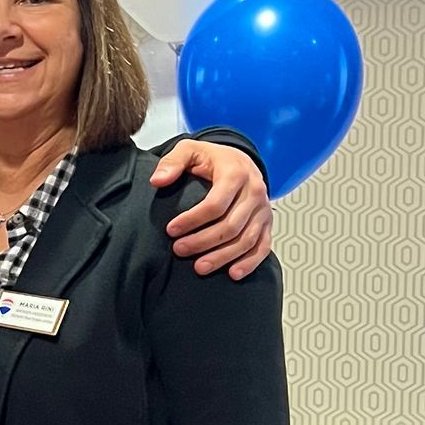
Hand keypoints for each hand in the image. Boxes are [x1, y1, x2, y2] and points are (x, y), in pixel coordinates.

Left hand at [153, 141, 272, 278]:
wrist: (240, 160)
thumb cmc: (212, 158)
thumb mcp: (190, 150)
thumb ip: (172, 162)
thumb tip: (157, 181)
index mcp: (236, 173)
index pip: (215, 204)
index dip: (192, 220)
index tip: (171, 230)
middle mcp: (255, 192)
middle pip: (230, 225)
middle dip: (203, 241)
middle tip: (179, 250)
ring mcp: (263, 210)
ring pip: (246, 240)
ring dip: (222, 257)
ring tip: (199, 267)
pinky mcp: (267, 223)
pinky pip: (262, 246)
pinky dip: (250, 263)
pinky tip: (233, 274)